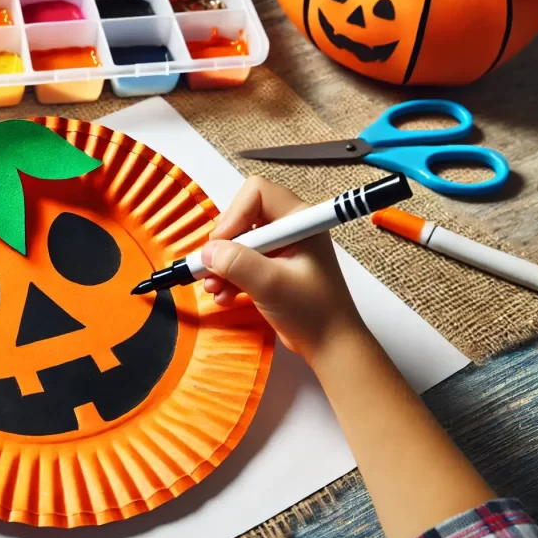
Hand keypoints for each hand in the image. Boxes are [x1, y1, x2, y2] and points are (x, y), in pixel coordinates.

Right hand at [201, 176, 365, 361]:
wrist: (329, 345)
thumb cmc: (313, 312)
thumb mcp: (271, 284)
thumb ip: (237, 263)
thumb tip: (207, 252)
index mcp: (298, 220)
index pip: (256, 193)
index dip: (234, 215)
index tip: (221, 245)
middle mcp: (288, 229)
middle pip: (241, 216)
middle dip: (223, 244)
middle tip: (213, 267)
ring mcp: (279, 249)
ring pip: (237, 242)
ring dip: (221, 265)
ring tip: (213, 288)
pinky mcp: (271, 267)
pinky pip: (240, 262)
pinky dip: (227, 277)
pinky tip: (223, 296)